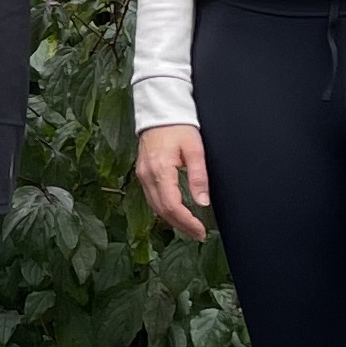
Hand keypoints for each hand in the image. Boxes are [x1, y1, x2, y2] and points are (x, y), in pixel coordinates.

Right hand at [135, 123, 212, 238]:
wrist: (159, 112)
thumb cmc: (178, 127)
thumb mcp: (195, 149)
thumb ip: (198, 176)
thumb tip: (202, 201)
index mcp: (160, 170)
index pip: (172, 205)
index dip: (187, 221)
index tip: (200, 230)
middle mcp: (147, 175)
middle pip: (162, 210)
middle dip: (181, 225)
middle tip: (198, 234)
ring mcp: (142, 175)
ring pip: (155, 207)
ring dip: (172, 220)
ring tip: (190, 228)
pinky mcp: (142, 173)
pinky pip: (151, 198)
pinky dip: (164, 210)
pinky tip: (176, 214)